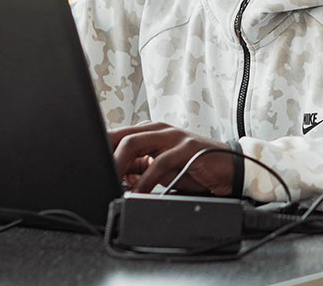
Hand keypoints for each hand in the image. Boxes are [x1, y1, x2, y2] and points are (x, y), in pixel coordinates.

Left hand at [110, 122, 233, 195]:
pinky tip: (139, 192)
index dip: (104, 149)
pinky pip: (160, 162)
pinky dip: (145, 180)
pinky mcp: (187, 148)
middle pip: (124, 136)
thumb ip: (140, 168)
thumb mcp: (162, 168)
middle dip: (108, 156)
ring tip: (113, 183)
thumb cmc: (195, 167)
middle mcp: (161, 130)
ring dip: (121, 165)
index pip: (120, 135)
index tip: (92, 166)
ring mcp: (174, 137)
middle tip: (98, 176)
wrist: (229, 168)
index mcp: (152, 132)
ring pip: (137, 143)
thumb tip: (117, 176)